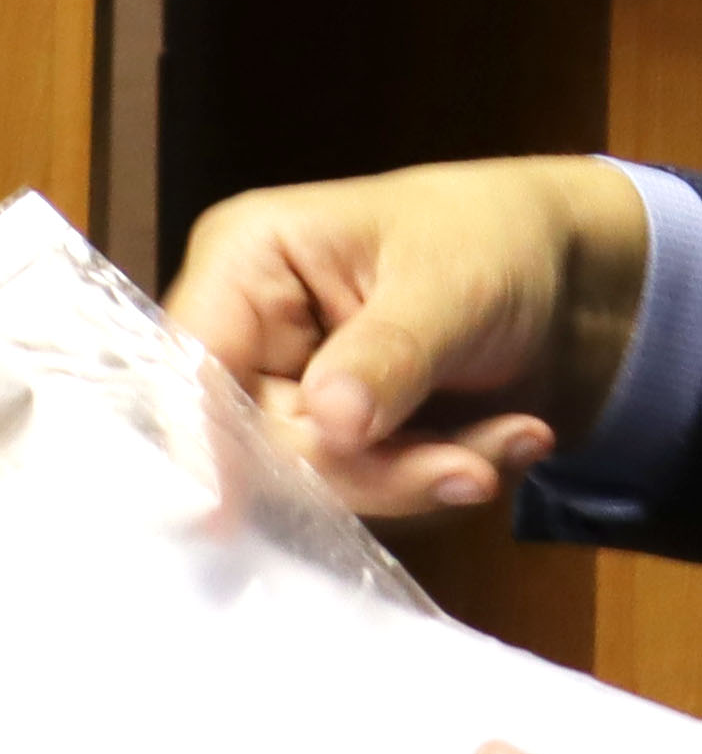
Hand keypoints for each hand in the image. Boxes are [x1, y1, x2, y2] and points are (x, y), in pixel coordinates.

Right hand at [166, 159, 648, 512]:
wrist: (558, 269)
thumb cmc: (489, 239)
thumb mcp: (451, 287)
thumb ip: (388, 354)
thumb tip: (331, 424)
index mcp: (245, 261)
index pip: (196, 363)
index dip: (206, 437)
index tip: (224, 514)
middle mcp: (247, 327)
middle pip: (253, 437)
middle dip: (369, 466)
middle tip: (474, 471)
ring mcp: (288, 383)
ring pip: (313, 475)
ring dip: (419, 474)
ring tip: (520, 438)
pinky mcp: (333, 429)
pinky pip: (362, 483)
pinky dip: (438, 475)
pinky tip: (509, 440)